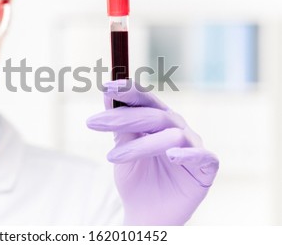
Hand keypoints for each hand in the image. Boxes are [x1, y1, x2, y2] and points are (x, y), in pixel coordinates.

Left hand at [86, 79, 218, 224]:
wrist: (146, 214)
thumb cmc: (136, 179)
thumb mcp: (122, 151)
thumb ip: (120, 127)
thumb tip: (109, 94)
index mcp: (158, 120)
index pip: (145, 100)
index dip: (128, 91)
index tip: (106, 86)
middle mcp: (177, 129)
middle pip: (154, 116)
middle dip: (123, 118)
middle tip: (94, 123)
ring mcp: (193, 147)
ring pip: (172, 136)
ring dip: (142, 145)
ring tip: (112, 157)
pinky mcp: (206, 169)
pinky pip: (202, 157)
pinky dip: (188, 155)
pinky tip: (172, 157)